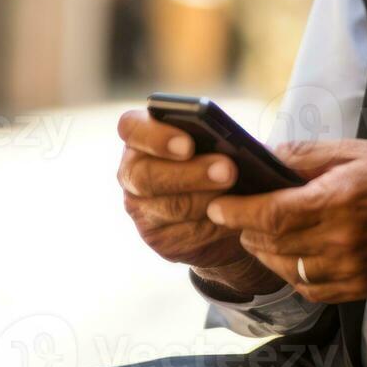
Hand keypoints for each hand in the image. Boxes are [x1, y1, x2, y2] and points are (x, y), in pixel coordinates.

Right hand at [115, 109, 283, 295]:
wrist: (227, 205)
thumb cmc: (220, 156)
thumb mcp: (216, 138)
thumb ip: (213, 134)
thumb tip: (230, 141)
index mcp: (141, 136)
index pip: (130, 128)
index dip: (155, 137)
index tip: (188, 145)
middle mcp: (133, 172)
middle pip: (147, 175)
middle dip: (190, 174)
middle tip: (228, 169)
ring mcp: (141, 209)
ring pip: (170, 207)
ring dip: (206, 199)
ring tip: (236, 191)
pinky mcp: (158, 238)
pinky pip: (185, 234)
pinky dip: (212, 225)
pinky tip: (232, 215)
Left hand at [206, 139, 366, 303]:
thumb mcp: (353, 151)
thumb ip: (305, 155)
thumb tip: (264, 156)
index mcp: (338, 201)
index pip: (271, 214)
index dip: (237, 212)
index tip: (217, 205)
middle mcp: (340, 241)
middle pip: (271, 242)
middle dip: (245, 228)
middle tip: (233, 213)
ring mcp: (348, 270)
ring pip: (284, 268)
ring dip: (263, 250)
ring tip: (258, 231)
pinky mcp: (356, 288)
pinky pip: (307, 288)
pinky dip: (289, 271)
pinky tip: (288, 253)